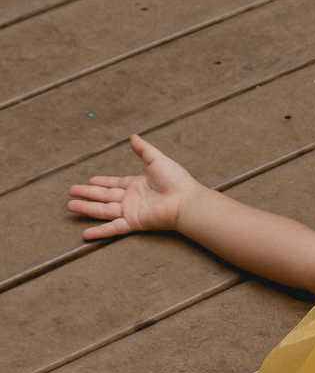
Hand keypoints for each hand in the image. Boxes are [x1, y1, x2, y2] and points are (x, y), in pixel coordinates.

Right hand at [68, 135, 200, 239]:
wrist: (186, 200)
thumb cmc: (177, 181)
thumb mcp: (158, 161)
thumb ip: (144, 150)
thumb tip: (133, 137)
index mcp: (137, 184)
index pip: (114, 183)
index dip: (101, 182)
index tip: (89, 181)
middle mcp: (131, 198)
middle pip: (104, 196)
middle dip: (87, 194)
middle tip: (71, 192)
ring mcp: (131, 211)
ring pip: (103, 210)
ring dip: (87, 209)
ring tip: (70, 206)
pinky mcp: (134, 222)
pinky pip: (113, 228)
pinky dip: (99, 232)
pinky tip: (85, 235)